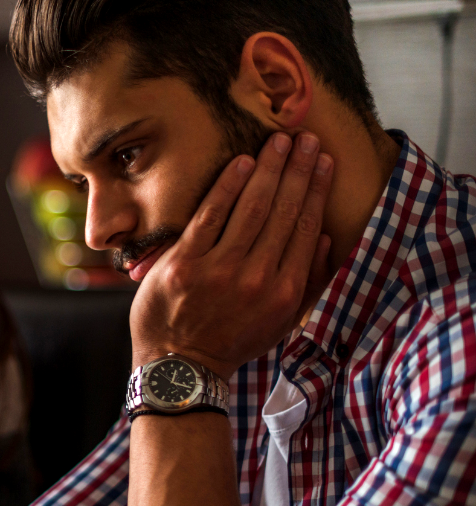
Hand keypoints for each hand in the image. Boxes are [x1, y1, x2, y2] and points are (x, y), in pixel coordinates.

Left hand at [130, 132, 334, 378]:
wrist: (180, 366)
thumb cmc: (230, 342)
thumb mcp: (279, 322)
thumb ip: (305, 281)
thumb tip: (325, 238)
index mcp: (283, 291)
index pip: (306, 227)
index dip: (316, 190)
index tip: (324, 161)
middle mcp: (256, 277)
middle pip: (284, 210)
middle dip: (298, 169)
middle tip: (306, 138)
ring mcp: (218, 269)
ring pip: (251, 207)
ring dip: (269, 168)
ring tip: (280, 141)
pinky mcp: (184, 263)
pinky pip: (210, 214)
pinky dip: (228, 185)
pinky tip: (242, 162)